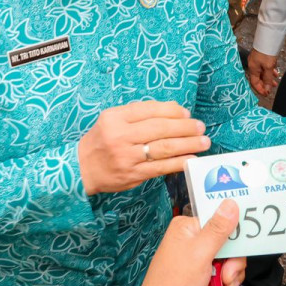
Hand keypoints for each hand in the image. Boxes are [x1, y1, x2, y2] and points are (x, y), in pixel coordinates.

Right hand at [77, 101, 209, 194]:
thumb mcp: (111, 120)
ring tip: (203, 141)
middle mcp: (120, 135)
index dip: (171, 111)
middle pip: (159, 128)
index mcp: (115, 118)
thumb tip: (171, 111)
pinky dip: (179, 162)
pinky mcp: (133, 174)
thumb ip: (136, 114)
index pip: (148, 110)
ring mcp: (127, 156)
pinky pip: (161, 167)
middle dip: (185, 127)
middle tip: (201, 127)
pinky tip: (191, 158)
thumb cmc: (101, 141)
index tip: (186, 113)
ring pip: (164, 148)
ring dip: (188, 144)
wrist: (82, 168)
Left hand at [133, 200, 243, 285]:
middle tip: (226, 272)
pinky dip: (227, 283)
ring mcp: (199, 258)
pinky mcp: (204, 274)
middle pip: (228, 241)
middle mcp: (193, 240)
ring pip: (230, 259)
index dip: (233, 233)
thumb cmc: (172, 285)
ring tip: (221, 285)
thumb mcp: (199, 254)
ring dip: (231, 275)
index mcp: (187, 227)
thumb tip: (230, 203)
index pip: (220, 219)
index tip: (242, 244)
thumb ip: (217, 230)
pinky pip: (226, 273)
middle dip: (232, 260)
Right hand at [246, 49, 279, 95]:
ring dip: (268, 79)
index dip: (259, 89)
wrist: (268, 39)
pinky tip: (275, 74)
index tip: (266, 94)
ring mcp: (257, 61)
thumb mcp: (268, 67)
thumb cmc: (266, 53)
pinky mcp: (261, 58)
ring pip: (262, 73)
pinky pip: (265, 68)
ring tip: (275, 83)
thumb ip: (267, 78)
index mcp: (252, 68)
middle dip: (264, 84)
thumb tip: (266, 88)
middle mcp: (253, 65)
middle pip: (258, 78)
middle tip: (270, 90)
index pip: (254, 82)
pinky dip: (269, 72)